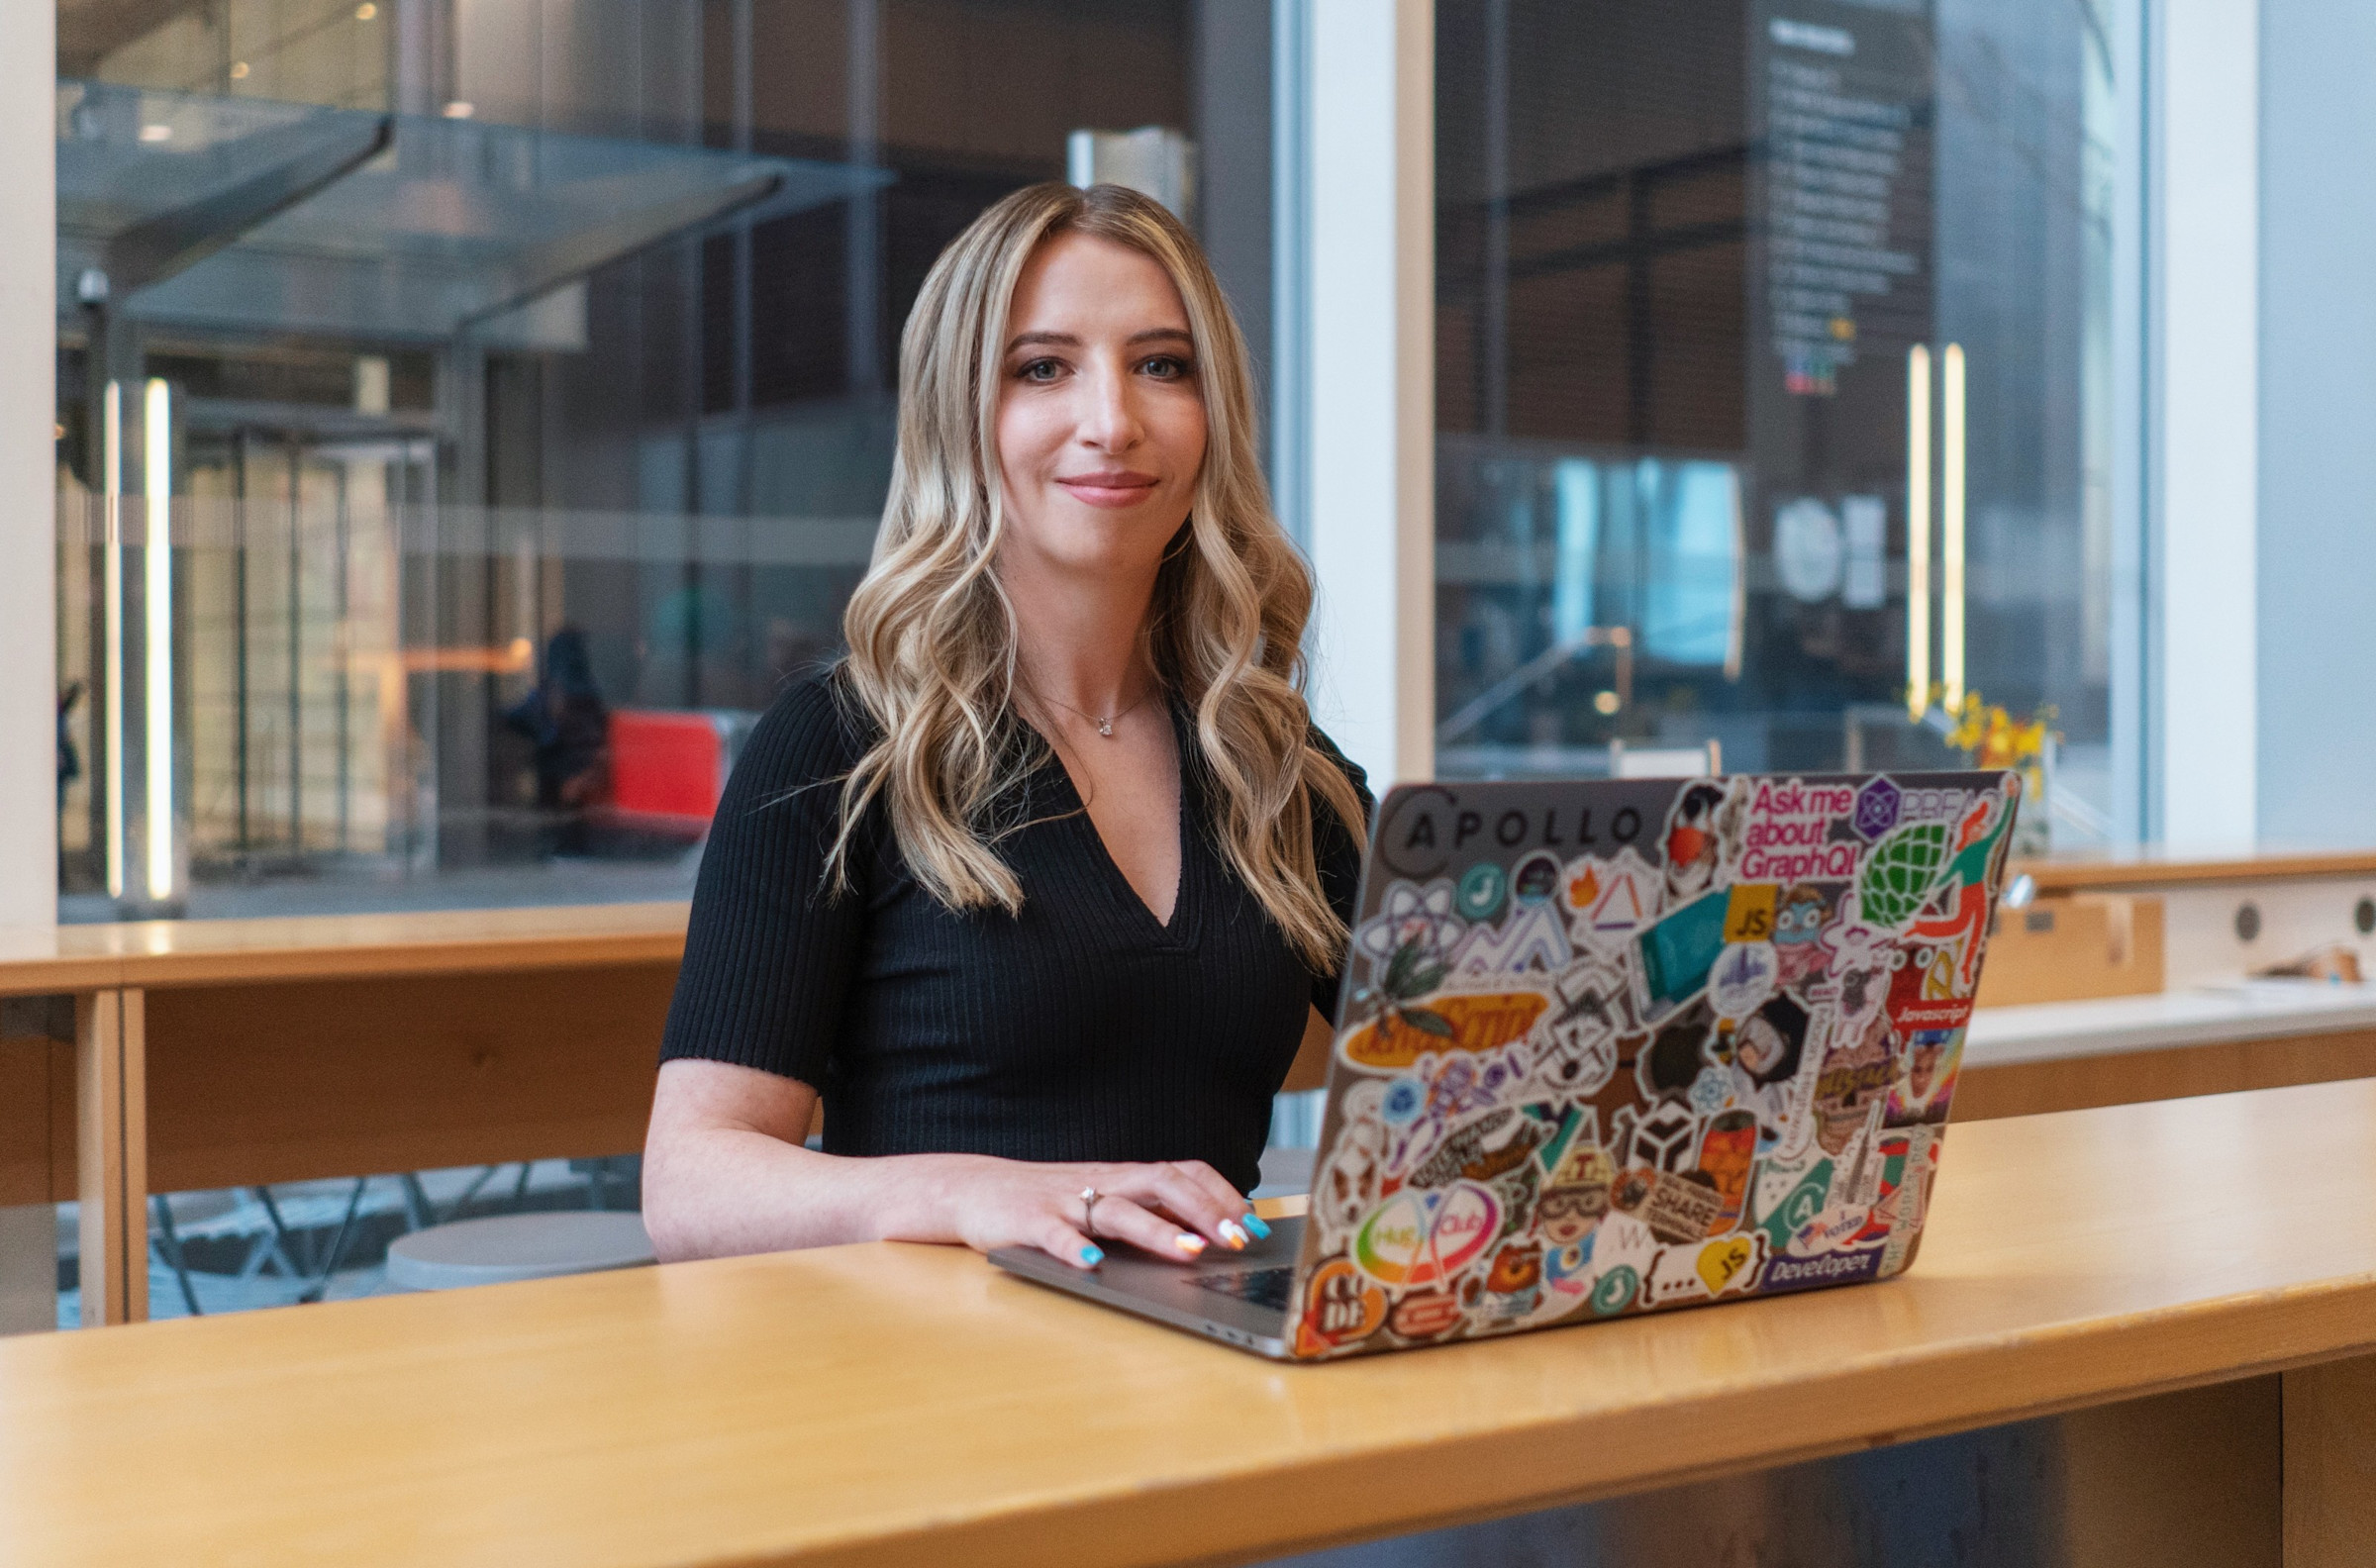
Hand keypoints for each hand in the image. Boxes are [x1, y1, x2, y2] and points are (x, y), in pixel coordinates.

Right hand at [905, 1154, 1271, 1270]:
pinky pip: (1056, 1235)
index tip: (1255, 1222)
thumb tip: (1209, 1235)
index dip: (1222, 1194)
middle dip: (1203, 1210)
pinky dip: (1076, 1250)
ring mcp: (1067, 1201)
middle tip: (1235, 1240)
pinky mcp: (1030, 1223)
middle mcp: (1102, 1182)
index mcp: (1123, 1177)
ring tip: (1188, 1252)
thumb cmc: (1049, 1201)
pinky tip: (1093, 1267)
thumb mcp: (1104, 1200)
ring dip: (1157, 1231)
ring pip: (1118, 1209)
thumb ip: (1148, 1212)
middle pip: (1161, 1182)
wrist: (975, 1189)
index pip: (1183, 1172)